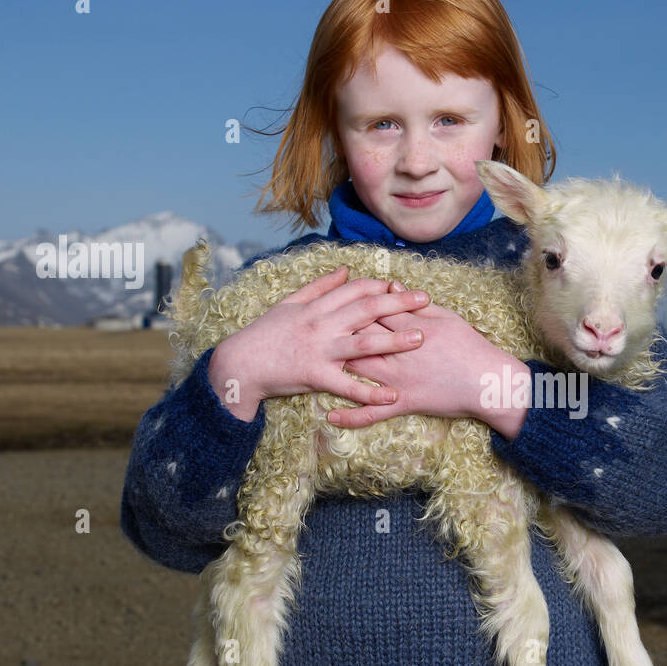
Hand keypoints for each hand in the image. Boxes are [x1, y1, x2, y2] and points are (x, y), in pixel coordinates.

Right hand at [207, 267, 431, 420]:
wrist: (240, 364)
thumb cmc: (265, 334)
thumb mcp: (290, 303)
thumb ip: (320, 287)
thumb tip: (346, 269)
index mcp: (317, 306)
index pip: (355, 289)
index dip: (381, 286)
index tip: (404, 286)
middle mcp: (322, 324)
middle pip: (367, 309)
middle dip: (399, 303)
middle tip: (426, 300)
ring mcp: (320, 350)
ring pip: (364, 342)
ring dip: (395, 340)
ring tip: (421, 339)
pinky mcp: (316, 376)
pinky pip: (349, 386)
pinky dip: (371, 393)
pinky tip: (393, 396)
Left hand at [330, 281, 531, 435]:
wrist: (488, 381)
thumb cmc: (470, 347)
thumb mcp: (446, 317)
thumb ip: (416, 305)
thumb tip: (392, 288)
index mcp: (410, 328)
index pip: (374, 311)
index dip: (352, 304)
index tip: (334, 299)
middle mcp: (399, 354)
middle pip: (359, 338)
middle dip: (335, 331)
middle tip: (312, 326)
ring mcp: (399, 380)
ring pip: (359, 371)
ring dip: (333, 367)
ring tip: (310, 362)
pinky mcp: (404, 403)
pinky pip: (374, 413)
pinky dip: (352, 415)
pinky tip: (330, 415)